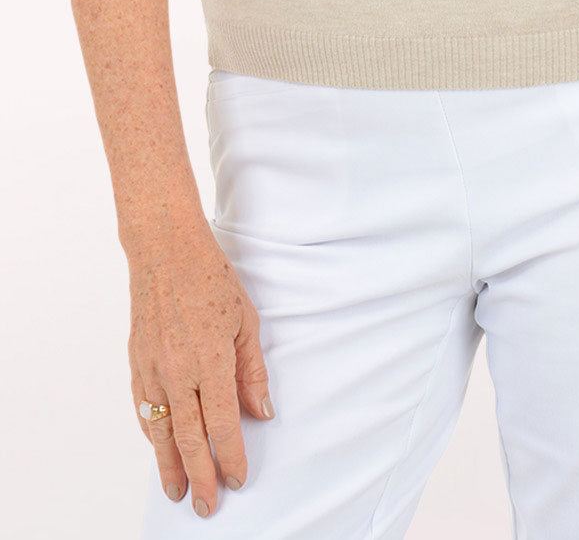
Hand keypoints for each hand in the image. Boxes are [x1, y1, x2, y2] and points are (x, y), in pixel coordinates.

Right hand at [127, 218, 272, 517]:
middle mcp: (179, 370)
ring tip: (178, 492)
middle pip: (190, 438)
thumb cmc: (211, 279)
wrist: (165, 251)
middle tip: (208, 506)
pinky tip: (161, 449)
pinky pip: (144, 409)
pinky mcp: (137, 363)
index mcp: (212, 359)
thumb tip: (262, 412)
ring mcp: (153, 368)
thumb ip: (252, 371)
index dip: (231, 455)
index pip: (223, 423)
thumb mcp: (246, 321)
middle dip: (201, 477)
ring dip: (170, 466)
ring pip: (162, 432)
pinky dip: (153, 434)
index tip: (238, 478)